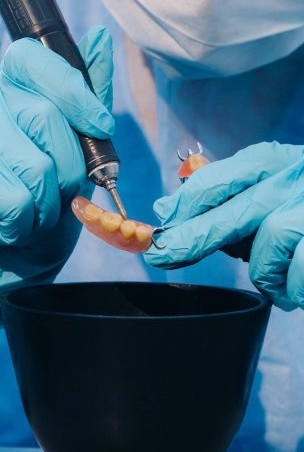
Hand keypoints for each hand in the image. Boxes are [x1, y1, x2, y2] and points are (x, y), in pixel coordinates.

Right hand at [0, 29, 114, 323]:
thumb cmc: (31, 221)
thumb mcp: (73, 167)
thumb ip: (86, 107)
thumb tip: (101, 39)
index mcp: (13, 102)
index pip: (33, 58)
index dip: (72, 89)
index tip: (98, 128)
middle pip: (46, 118)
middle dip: (69, 174)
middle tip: (48, 200)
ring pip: (35, 166)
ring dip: (44, 209)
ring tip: (23, 219)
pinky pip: (14, 200)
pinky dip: (20, 226)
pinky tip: (1, 229)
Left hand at [145, 142, 303, 310]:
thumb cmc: (303, 202)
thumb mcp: (273, 186)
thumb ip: (226, 194)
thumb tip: (166, 208)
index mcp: (275, 161)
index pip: (218, 179)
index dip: (184, 204)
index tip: (162, 226)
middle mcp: (295, 177)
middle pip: (232, 211)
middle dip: (192, 238)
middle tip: (163, 256)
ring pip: (269, 243)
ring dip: (265, 273)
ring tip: (276, 283)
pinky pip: (300, 273)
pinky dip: (293, 288)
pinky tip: (296, 290)